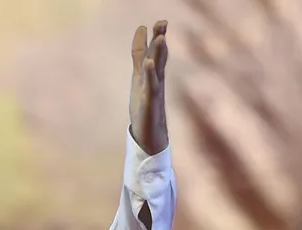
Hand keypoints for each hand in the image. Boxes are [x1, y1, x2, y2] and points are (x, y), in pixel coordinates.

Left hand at [129, 21, 168, 155]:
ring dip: (158, 53)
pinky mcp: (150, 102)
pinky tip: (147, 64)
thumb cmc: (145, 109)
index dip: (146, 40)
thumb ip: (141, 65)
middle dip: (159, 39)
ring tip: (160, 37)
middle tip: (162, 22)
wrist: (150, 135)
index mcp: (150, 75)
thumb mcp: (140, 83)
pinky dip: (150, 74)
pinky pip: (151, 86)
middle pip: (158, 56)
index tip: (143, 26)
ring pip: (157, 68)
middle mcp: (155, 80)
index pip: (149, 54)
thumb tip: (143, 53)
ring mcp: (154, 91)